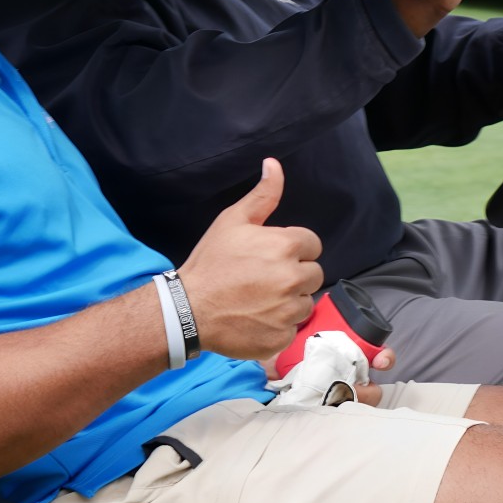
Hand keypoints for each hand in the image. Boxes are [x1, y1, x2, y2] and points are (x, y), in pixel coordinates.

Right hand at [178, 159, 322, 360]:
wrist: (189, 309)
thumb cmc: (211, 262)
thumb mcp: (233, 221)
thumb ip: (262, 195)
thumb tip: (274, 165)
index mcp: (287, 246)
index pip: (312, 245)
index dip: (293, 248)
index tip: (270, 255)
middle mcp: (294, 278)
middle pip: (313, 274)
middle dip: (294, 274)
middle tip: (264, 278)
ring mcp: (289, 311)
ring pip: (304, 302)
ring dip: (288, 300)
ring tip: (258, 298)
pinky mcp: (282, 337)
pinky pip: (292, 328)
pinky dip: (278, 324)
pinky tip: (256, 317)